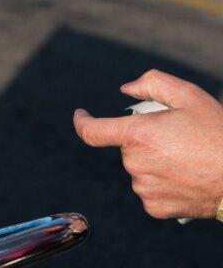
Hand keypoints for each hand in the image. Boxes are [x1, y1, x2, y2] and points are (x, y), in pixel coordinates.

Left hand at [73, 69, 222, 219]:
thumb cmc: (217, 133)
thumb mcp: (189, 96)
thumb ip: (152, 83)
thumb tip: (126, 90)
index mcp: (137, 135)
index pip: (92, 131)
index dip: (83, 122)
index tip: (81, 115)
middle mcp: (135, 163)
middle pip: (127, 148)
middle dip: (144, 140)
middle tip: (176, 140)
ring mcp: (144, 188)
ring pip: (138, 169)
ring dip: (153, 163)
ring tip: (185, 160)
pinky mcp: (156, 207)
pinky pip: (149, 191)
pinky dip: (162, 184)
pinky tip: (184, 179)